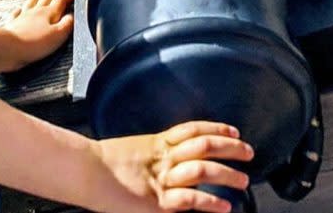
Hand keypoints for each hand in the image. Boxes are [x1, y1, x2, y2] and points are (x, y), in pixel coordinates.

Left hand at [2, 0, 75, 68]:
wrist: (9, 48)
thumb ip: (67, 24)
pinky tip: (21, 9)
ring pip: (33, 0)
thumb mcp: (58, 36)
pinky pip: (17, 12)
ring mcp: (23, 16)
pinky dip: (21, 8)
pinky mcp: (13, 24)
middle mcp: (36, 11)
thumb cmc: (33, 44)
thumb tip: (72, 17)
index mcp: (48, 13)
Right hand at [91, 121, 253, 212]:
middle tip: (248, 152)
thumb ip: (153, 156)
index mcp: (157, 143)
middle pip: (204, 145)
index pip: (193, 129)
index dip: (216, 128)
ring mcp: (162, 178)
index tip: (233, 130)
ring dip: (227, 174)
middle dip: (230, 147)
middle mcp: (163, 157)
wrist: (85, 171)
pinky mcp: (157, 201)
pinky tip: (224, 206)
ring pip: (203, 169)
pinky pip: (189, 199)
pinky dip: (209, 202)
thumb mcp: (133, 153)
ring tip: (243, 180)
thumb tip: (169, 158)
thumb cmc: (101, 163)